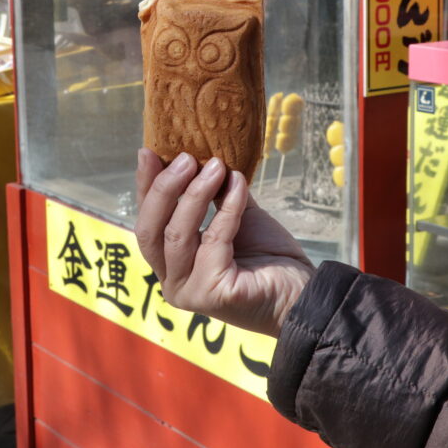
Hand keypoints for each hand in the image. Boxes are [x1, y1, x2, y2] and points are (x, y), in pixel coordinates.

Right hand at [134, 149, 314, 337]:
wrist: (301, 290)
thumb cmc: (265, 255)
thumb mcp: (231, 215)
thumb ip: (211, 193)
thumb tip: (197, 155)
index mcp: (169, 263)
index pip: (147, 221)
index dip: (145, 186)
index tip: (148, 152)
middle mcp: (171, 281)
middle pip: (149, 231)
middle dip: (164, 189)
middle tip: (186, 158)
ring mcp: (188, 291)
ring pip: (177, 235)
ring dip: (195, 194)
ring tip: (216, 165)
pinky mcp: (211, 295)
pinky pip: (214, 240)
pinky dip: (227, 207)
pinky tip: (239, 185)